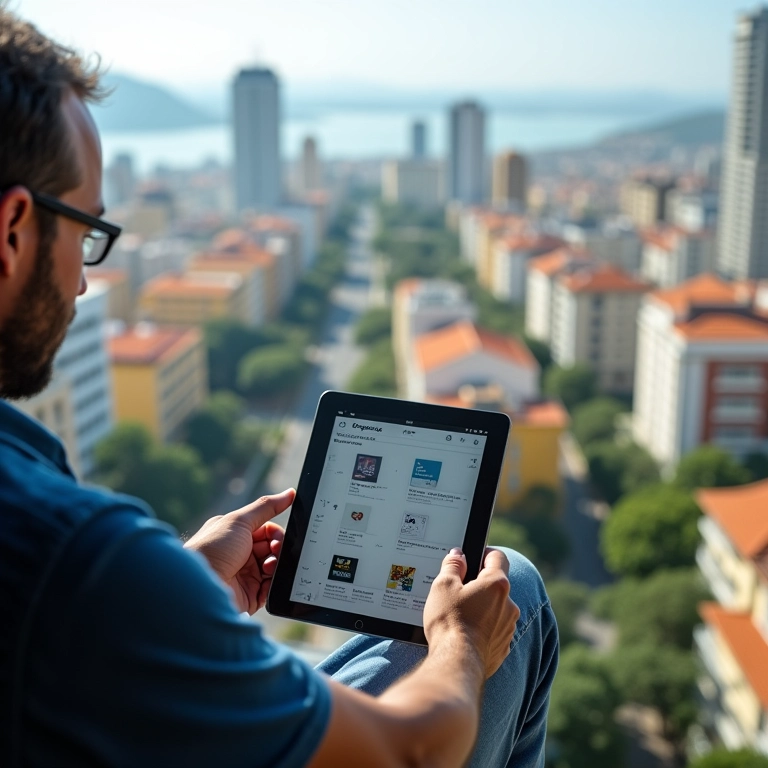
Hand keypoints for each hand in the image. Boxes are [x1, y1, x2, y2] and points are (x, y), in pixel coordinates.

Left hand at [184, 489, 294, 613]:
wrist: (196, 587)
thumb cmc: (211, 550)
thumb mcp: (239, 521)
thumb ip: (266, 507)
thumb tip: (289, 493)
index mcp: (236, 534)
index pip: (266, 530)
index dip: (276, 534)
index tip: (276, 539)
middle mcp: (241, 554)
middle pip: (272, 549)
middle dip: (277, 550)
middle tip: (274, 552)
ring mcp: (245, 575)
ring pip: (274, 568)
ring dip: (276, 566)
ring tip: (268, 568)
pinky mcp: (249, 595)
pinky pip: (270, 589)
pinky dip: (273, 585)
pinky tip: (268, 582)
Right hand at [423, 547, 518, 678]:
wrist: (456, 662)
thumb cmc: (450, 621)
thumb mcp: (443, 586)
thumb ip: (452, 566)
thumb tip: (457, 556)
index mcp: (496, 583)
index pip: (498, 557)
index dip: (484, 553)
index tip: (473, 557)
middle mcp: (509, 604)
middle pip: (497, 584)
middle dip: (480, 584)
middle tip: (459, 589)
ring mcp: (508, 627)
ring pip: (496, 608)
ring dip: (483, 607)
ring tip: (460, 615)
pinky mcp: (504, 646)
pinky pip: (495, 629)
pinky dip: (484, 628)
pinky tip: (466, 633)